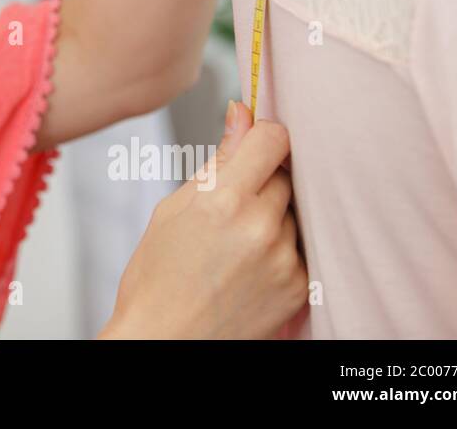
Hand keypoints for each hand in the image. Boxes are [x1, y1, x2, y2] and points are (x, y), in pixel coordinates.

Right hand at [99, 101, 307, 338]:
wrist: (165, 342)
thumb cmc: (156, 277)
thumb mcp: (173, 209)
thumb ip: (216, 160)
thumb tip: (241, 115)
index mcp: (224, 199)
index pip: (273, 139)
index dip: (262, 136)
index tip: (253, 144)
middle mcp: (261, 226)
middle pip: (285, 174)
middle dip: (262, 179)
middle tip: (232, 204)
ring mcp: (285, 259)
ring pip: (293, 212)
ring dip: (273, 216)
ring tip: (236, 243)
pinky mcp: (300, 287)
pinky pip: (301, 248)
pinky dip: (280, 249)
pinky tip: (249, 266)